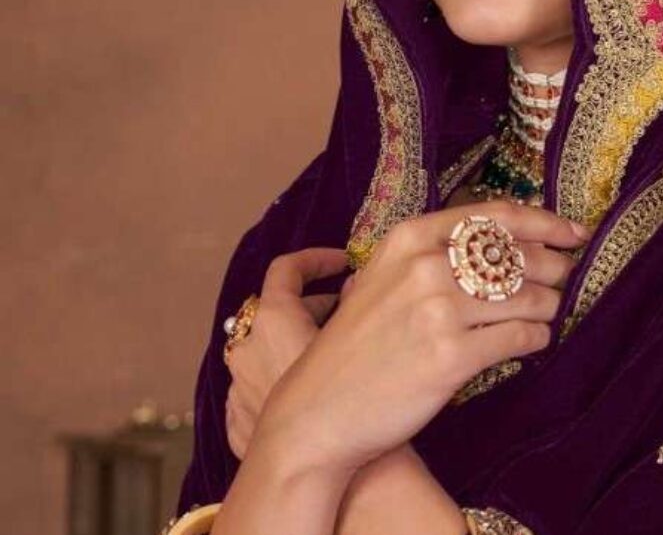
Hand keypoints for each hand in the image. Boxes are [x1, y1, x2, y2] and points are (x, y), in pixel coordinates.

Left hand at [225, 248, 350, 457]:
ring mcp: (237, 385)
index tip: (341, 261)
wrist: (324, 468)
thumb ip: (359, 301)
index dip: (317, 259)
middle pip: (275, 309)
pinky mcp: (237, 419)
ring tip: (329, 353)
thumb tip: (361, 280)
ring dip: (292, 343)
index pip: (286, 267)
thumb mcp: (361, 340)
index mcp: (271, 318)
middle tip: (345, 310)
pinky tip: (309, 390)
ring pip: (263, 349)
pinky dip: (280, 378)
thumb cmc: (350, 403)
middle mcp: (245, 347)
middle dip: (311, 305)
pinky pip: (256, 386)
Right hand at [251, 200, 590, 475]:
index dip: (547, 223)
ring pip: (530, 298)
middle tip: (561, 280)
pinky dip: (536, 340)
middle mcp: (426, 267)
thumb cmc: (358, 346)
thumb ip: (434, 254)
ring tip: (543, 315)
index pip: (498, 217)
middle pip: (520, 256)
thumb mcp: (383, 279)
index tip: (575, 232)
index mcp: (410, 238)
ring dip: (547, 307)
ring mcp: (440, 311)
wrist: (321, 409)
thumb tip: (509, 243)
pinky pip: (522, 339)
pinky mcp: (453, 356)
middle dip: (552, 268)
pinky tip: (531, 342)